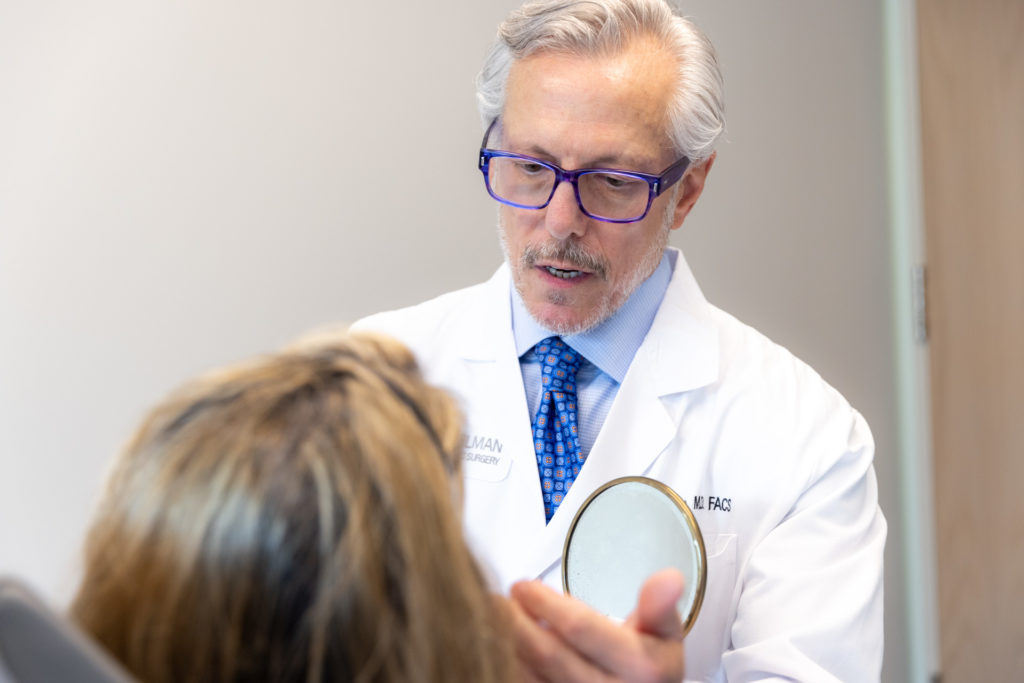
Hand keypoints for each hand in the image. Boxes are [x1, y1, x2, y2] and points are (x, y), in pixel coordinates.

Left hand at [508, 568, 685, 682]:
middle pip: (549, 654)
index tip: (524, 587)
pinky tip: (507, 646)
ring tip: (497, 617)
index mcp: (642, 667)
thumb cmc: (651, 665)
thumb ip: (660, 605)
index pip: (580, 628)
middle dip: (517, 621)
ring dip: (509, 643)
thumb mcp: (664, 632)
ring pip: (533, 675)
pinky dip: (514, 665)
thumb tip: (669, 579)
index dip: (546, 603)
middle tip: (501, 599)